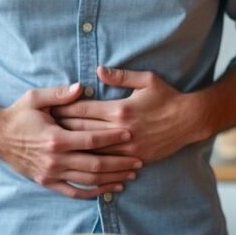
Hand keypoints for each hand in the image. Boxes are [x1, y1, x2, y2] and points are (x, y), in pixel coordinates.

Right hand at [0, 83, 142, 198]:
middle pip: (95, 164)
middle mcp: (54, 159)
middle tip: (139, 160)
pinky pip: (74, 192)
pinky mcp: (47, 182)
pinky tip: (109, 188)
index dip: (113, 137)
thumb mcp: (36, 98)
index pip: (91, 140)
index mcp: (55, 138)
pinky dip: (93, 192)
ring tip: (130, 175)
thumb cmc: (18, 114)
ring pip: (88, 180)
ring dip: (111, 178)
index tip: (131, 134)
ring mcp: (51, 174)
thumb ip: (60, 93)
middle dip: (120, 163)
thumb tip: (81, 87)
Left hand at [52, 66, 205, 163]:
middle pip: (83, 131)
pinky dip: (94, 163)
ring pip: (93, 151)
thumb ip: (121, 76)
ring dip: (74, 149)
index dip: (64, 109)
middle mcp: (122, 130)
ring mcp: (129, 148)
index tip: (49, 109)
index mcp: (121, 109)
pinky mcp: (136, 159)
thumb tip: (98, 70)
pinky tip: (81, 163)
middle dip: (62, 129)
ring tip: (56, 147)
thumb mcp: (147, 80)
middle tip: (44, 129)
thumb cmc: (168, 97)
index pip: (84, 110)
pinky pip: (110, 164)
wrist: (191, 121)